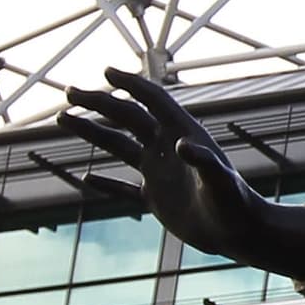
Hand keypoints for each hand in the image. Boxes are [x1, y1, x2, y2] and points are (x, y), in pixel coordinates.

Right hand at [61, 68, 274, 261]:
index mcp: (184, 134)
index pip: (153, 101)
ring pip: (119, 146)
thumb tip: (182, 145)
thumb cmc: (235, 204)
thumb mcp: (219, 180)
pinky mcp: (157, 198)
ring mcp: (160, 172)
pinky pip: (124, 188)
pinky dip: (106, 183)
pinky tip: (85, 177)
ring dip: (93, 132)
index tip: (106, 71)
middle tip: (69, 92)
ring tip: (64, 118)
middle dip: (99, 103)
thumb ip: (203, 161)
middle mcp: (169, 148)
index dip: (132, 84)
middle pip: (127, 118)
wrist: (240, 233)